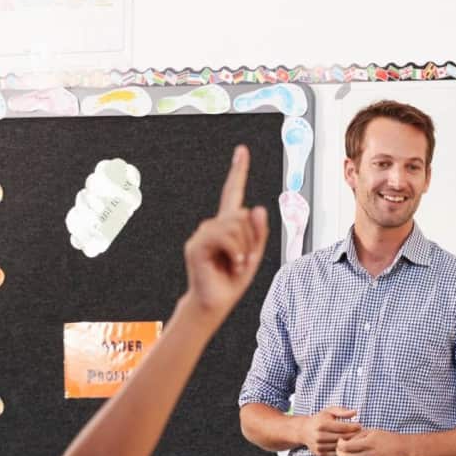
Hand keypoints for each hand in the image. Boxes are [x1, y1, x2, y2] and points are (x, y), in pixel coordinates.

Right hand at [183, 145, 271, 320]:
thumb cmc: (232, 281)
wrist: (214, 303)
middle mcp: (212, 226)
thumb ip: (259, 232)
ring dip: (243, 247)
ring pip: (234, 224)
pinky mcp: (196, 245)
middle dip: (250, 237)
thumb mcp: (254, 255)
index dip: (237, 171)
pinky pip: (224, 237)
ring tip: (237, 263)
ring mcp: (202, 234)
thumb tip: (258, 208)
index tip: (241, 152)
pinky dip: (235, 251)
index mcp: (227, 226)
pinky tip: (232, 264)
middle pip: (240, 214)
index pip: (232, 193)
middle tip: (245, 259)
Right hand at [299, 405, 360, 455]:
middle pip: (343, 438)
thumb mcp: (329, 411)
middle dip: (354, 436)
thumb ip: (342, 411)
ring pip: (341, 448)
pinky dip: (343, 452)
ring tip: (356, 440)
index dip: (354, 427)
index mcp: (322, 424)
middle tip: (361, 434)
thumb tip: (355, 412)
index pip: (344, 427)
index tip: (360, 426)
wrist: (304, 431)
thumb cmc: (320, 419)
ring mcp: (319, 447)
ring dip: (350, 445)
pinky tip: (347, 447)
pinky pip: (336, 455)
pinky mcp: (320, 455)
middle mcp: (319, 436)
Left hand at [336, 428, 408, 455]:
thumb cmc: (387, 438)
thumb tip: (343, 441)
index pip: (346, 447)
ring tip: (351, 454)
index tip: (340, 442)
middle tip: (341, 449)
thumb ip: (356, 436)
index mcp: (368, 443)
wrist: (402, 449)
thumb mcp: (371, 432)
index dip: (340, 444)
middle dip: (340, 453)